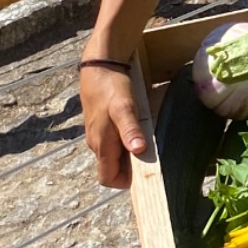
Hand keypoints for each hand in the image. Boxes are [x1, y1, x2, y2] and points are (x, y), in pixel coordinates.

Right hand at [80, 60, 146, 188]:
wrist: (99, 65)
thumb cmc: (111, 87)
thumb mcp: (124, 107)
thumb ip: (130, 129)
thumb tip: (138, 150)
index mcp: (101, 145)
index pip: (107, 179)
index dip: (125, 181)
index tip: (143, 172)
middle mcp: (96, 144)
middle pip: (112, 169)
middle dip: (131, 167)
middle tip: (151, 154)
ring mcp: (97, 135)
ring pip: (113, 155)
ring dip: (129, 153)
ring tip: (146, 139)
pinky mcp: (100, 125)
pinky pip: (113, 142)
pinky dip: (125, 141)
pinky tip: (137, 128)